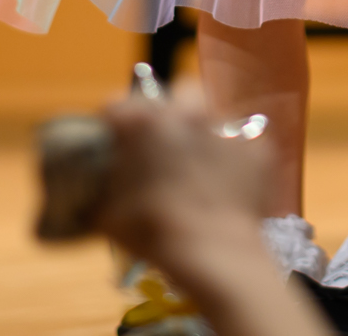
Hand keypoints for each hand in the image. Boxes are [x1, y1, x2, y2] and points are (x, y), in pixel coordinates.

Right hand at [95, 93, 327, 335]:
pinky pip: (243, 142)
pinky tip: (229, 181)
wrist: (213, 254)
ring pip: (213, 113)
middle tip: (164, 145)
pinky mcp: (257, 146)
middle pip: (175, 93)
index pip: (117, 104)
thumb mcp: (105, 214)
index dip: (115, 123)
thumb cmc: (151, 233)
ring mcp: (226, 125)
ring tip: (200, 163)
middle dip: (169, 112)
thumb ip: (97, 188)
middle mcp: (185, 111)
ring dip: (204, 130)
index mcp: (142, 121)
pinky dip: (236, 157)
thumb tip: (90, 184)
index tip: (116, 140)